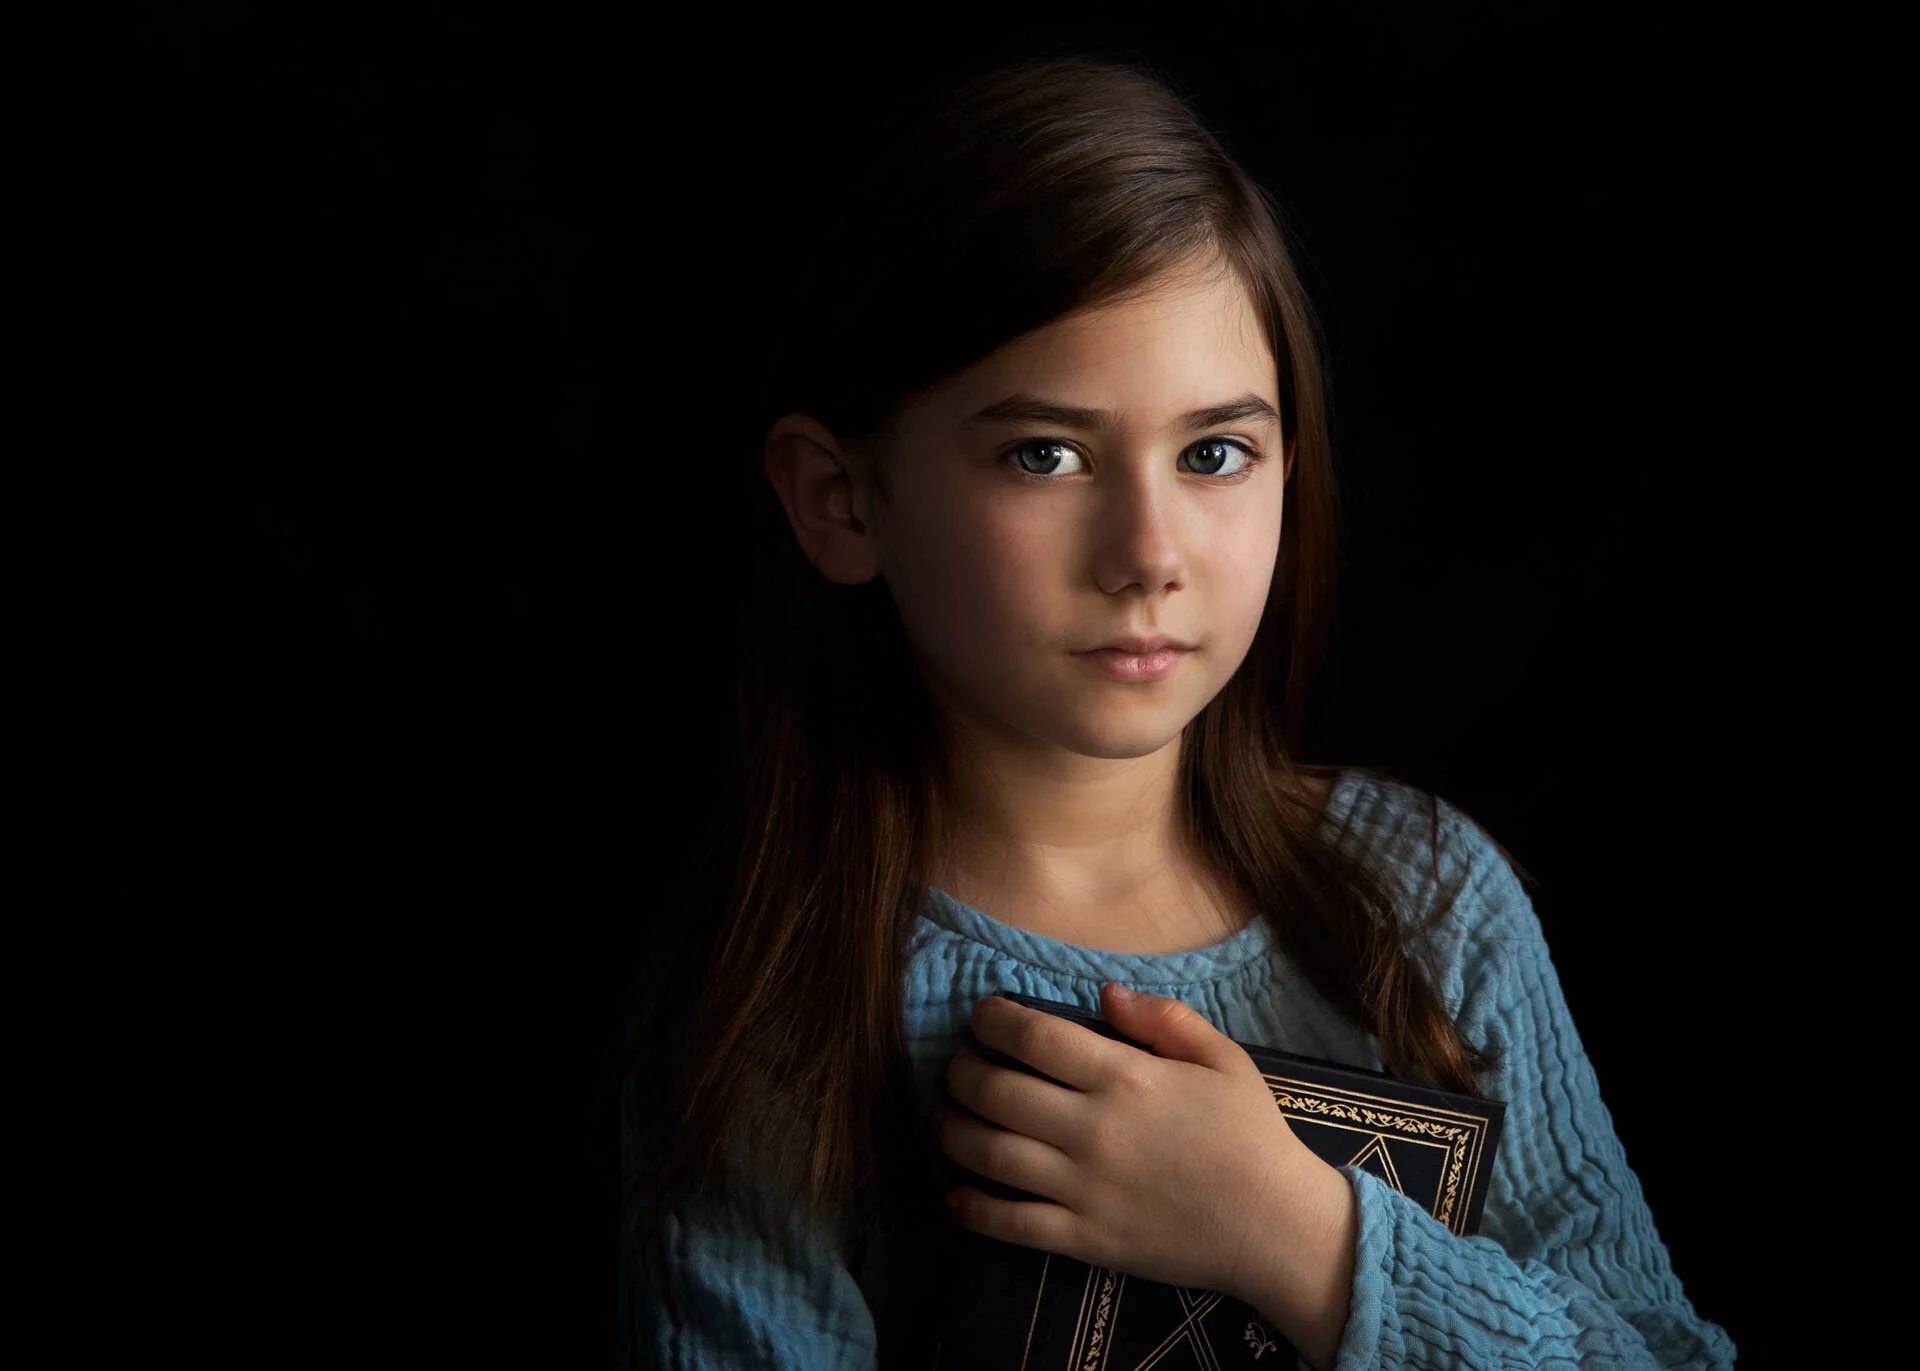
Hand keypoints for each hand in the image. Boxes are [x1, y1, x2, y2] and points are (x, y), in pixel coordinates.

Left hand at [932, 984, 1330, 1309]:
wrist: (1276, 1227)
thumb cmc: (1252, 1135)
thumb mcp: (1224, 1058)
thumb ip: (1164, 1019)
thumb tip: (1105, 993)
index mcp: (1126, 1077)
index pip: (1034, 1035)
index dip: (993, 1018)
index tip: (982, 1016)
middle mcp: (1095, 1129)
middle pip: (996, 1090)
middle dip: (961, 1071)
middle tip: (956, 1065)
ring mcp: (1085, 1187)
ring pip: (989, 1154)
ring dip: (953, 1131)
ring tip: (945, 1118)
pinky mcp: (1086, 1239)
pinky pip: (1011, 1224)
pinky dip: (971, 1210)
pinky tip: (954, 1195)